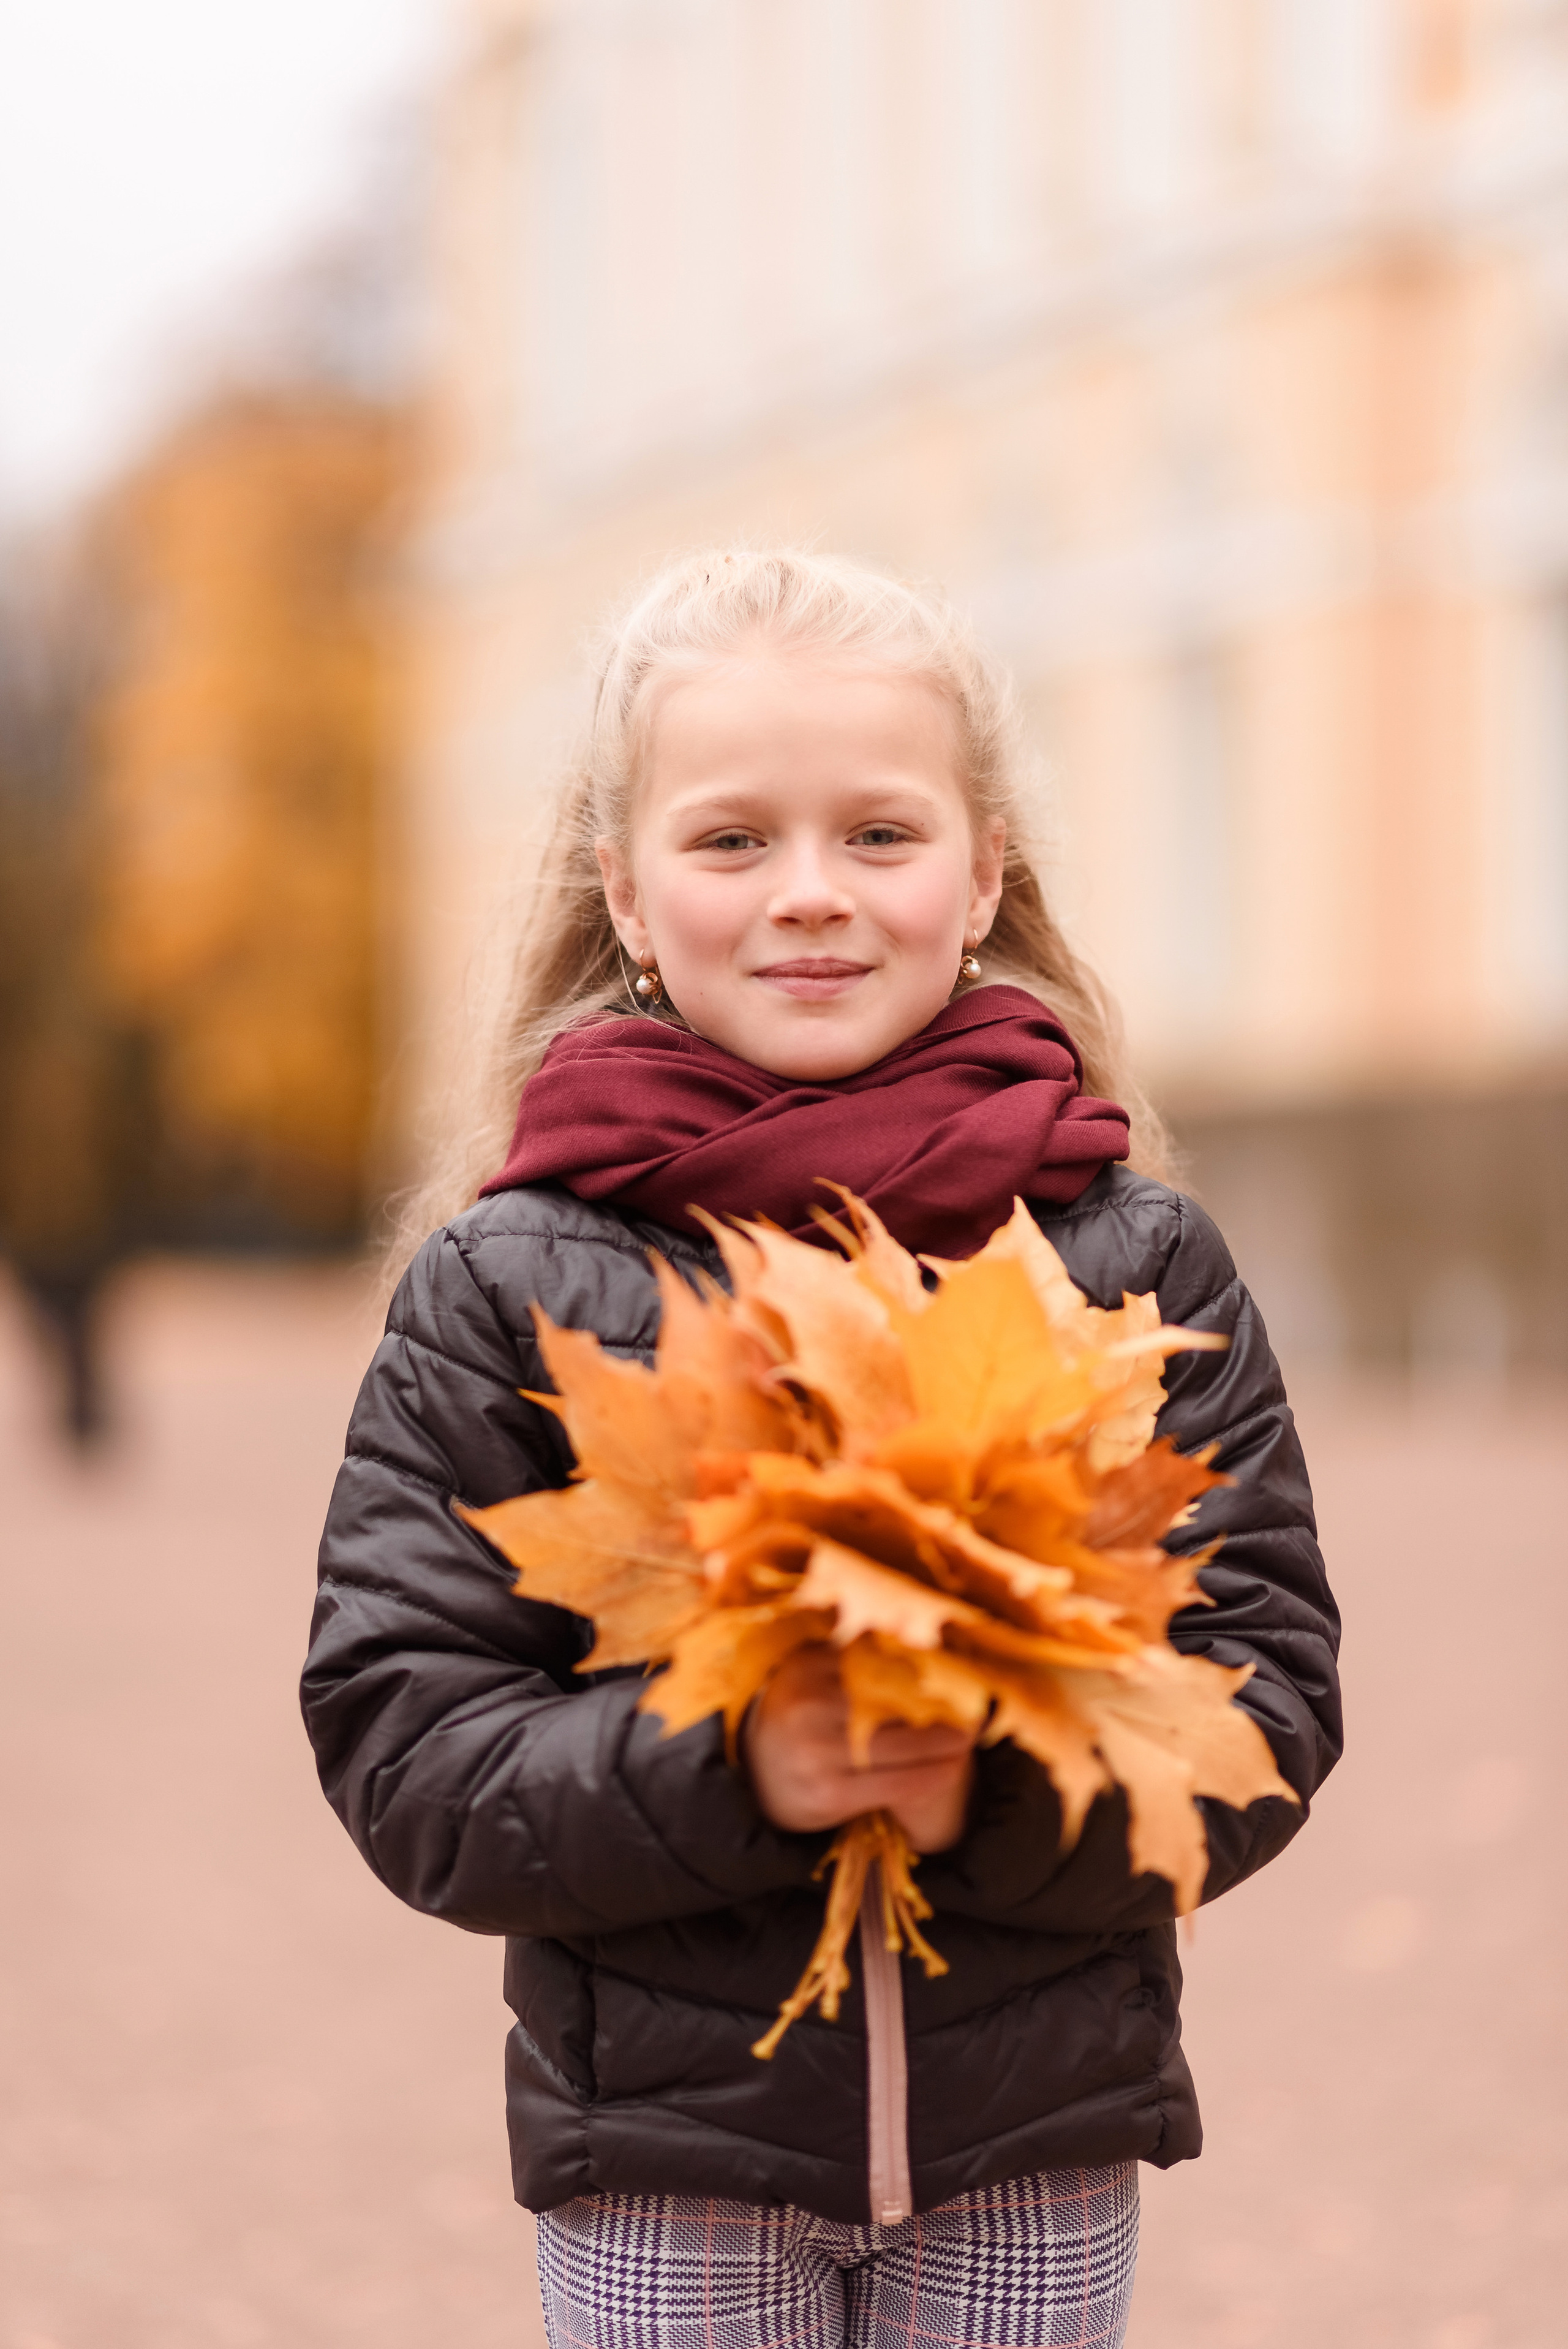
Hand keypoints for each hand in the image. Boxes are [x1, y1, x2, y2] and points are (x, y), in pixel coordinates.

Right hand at [742, 1644, 974, 1852]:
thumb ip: (857, 1652)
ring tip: (969, 1739)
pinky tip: (951, 1769)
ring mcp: (815, 1754)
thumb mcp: (815, 1672)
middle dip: (941, 1709)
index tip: (958, 1671)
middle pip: (894, 1704)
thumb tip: (927, 1635)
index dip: (922, 1669)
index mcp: (807, 1666)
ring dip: (945, 1745)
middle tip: (975, 1709)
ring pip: (901, 1747)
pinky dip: (930, 1777)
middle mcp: (808, 1707)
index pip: (878, 1663)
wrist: (755, 1773)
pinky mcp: (826, 1795)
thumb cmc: (802, 1712)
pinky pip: (894, 1785)